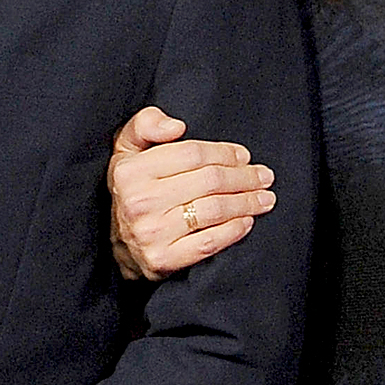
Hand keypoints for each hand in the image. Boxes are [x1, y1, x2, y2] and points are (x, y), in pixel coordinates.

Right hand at [107, 106, 273, 280]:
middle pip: (209, 182)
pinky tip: (247, 221)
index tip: (245, 157)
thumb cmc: (133, 190)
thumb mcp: (127, 150)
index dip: (225, 153)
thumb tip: (176, 127)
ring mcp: (151, 233)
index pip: (192, 154)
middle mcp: (139, 202)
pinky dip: (234, 231)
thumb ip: (146, 124)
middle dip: (244, 178)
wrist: (119, 246)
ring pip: (214, 211)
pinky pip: (209, 242)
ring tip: (265, 198)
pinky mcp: (162, 260)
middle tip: (264, 177)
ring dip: (247, 203)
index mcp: (131, 171)